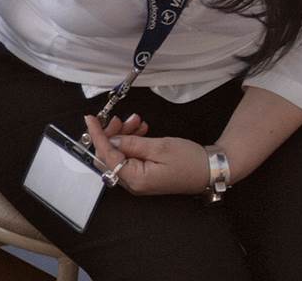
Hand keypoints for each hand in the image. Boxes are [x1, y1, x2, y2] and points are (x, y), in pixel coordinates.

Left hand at [85, 115, 208, 195]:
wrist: (211, 169)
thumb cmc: (189, 160)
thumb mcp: (159, 147)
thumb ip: (131, 144)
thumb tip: (110, 140)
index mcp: (135, 179)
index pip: (106, 156)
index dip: (97, 135)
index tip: (90, 118)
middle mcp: (133, 183)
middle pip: (109, 156)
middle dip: (112, 134)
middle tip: (123, 118)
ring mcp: (138, 180)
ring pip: (119, 154)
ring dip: (124, 135)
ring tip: (137, 121)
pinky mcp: (144, 174)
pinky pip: (130, 156)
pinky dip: (132, 141)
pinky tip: (142, 129)